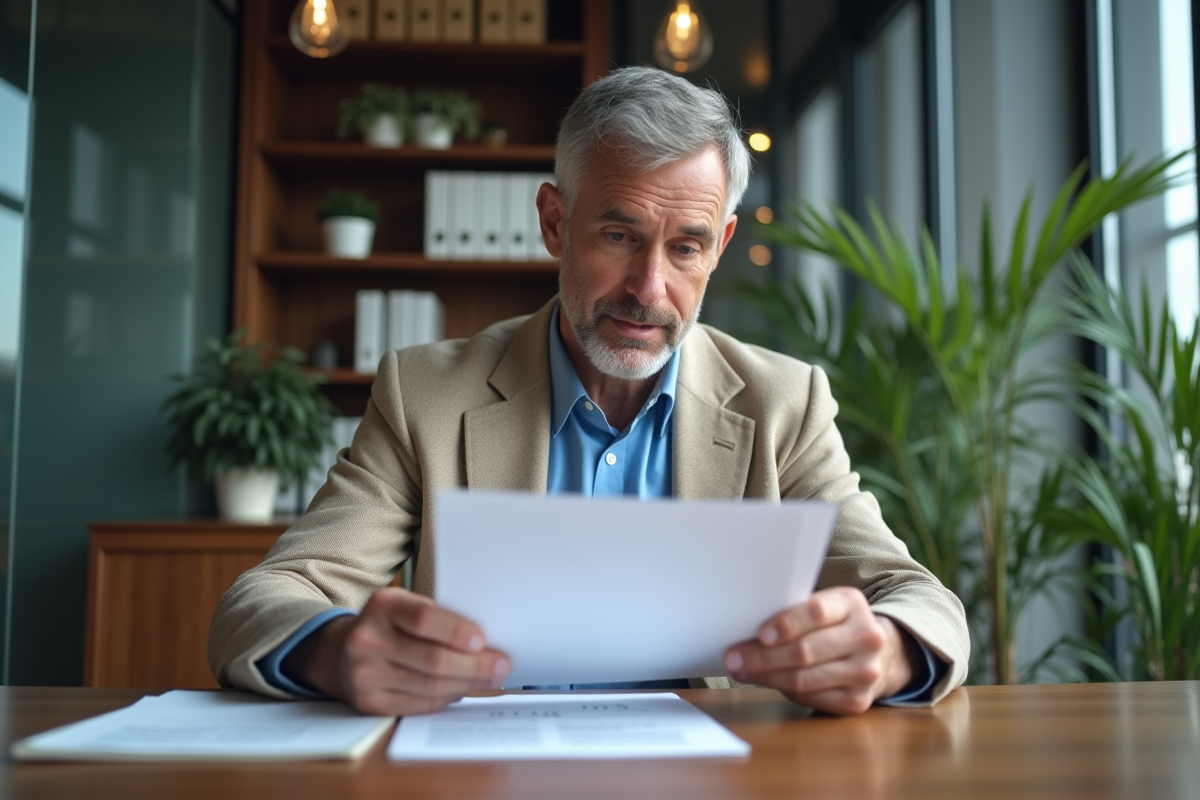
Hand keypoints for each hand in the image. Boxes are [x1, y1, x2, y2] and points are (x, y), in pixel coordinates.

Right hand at [282, 588, 510, 715]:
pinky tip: (462, 689)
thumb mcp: (403, 606)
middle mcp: (368, 640)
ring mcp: (366, 675)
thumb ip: (436, 617)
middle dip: (474, 666)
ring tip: (489, 679)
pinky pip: (419, 704)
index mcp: (382, 606)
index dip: (457, 632)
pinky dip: (446, 698)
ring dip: (466, 684)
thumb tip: (484, 640)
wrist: (337, 653)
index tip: (483, 641)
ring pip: (429, 686)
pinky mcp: (369, 703)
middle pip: (432, 660)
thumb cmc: (385, 626)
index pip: (424, 620)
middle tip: (500, 666)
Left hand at [722, 587, 915, 714]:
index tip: (760, 634)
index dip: (786, 624)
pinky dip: (782, 689)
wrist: (875, 654)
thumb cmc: (834, 625)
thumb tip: (746, 629)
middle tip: (734, 658)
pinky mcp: (858, 701)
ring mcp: (865, 672)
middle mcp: (866, 637)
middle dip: (763, 656)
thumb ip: (794, 612)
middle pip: (805, 650)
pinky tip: (765, 681)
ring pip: (803, 678)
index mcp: (852, 604)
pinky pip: (809, 697)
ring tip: (741, 671)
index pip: (816, 612)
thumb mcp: (823, 606)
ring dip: (766, 676)